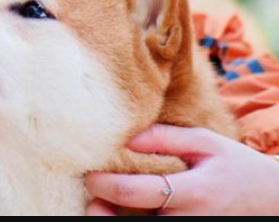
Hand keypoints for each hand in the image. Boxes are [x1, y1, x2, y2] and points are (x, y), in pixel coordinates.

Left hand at [85, 125, 278, 215]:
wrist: (271, 201)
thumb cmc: (234, 166)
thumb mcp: (205, 143)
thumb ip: (164, 137)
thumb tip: (125, 137)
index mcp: (193, 192)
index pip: (137, 192)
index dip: (105, 184)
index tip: (91, 175)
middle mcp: (189, 220)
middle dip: (102, 212)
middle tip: (92, 197)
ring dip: (115, 221)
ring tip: (101, 206)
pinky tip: (123, 212)